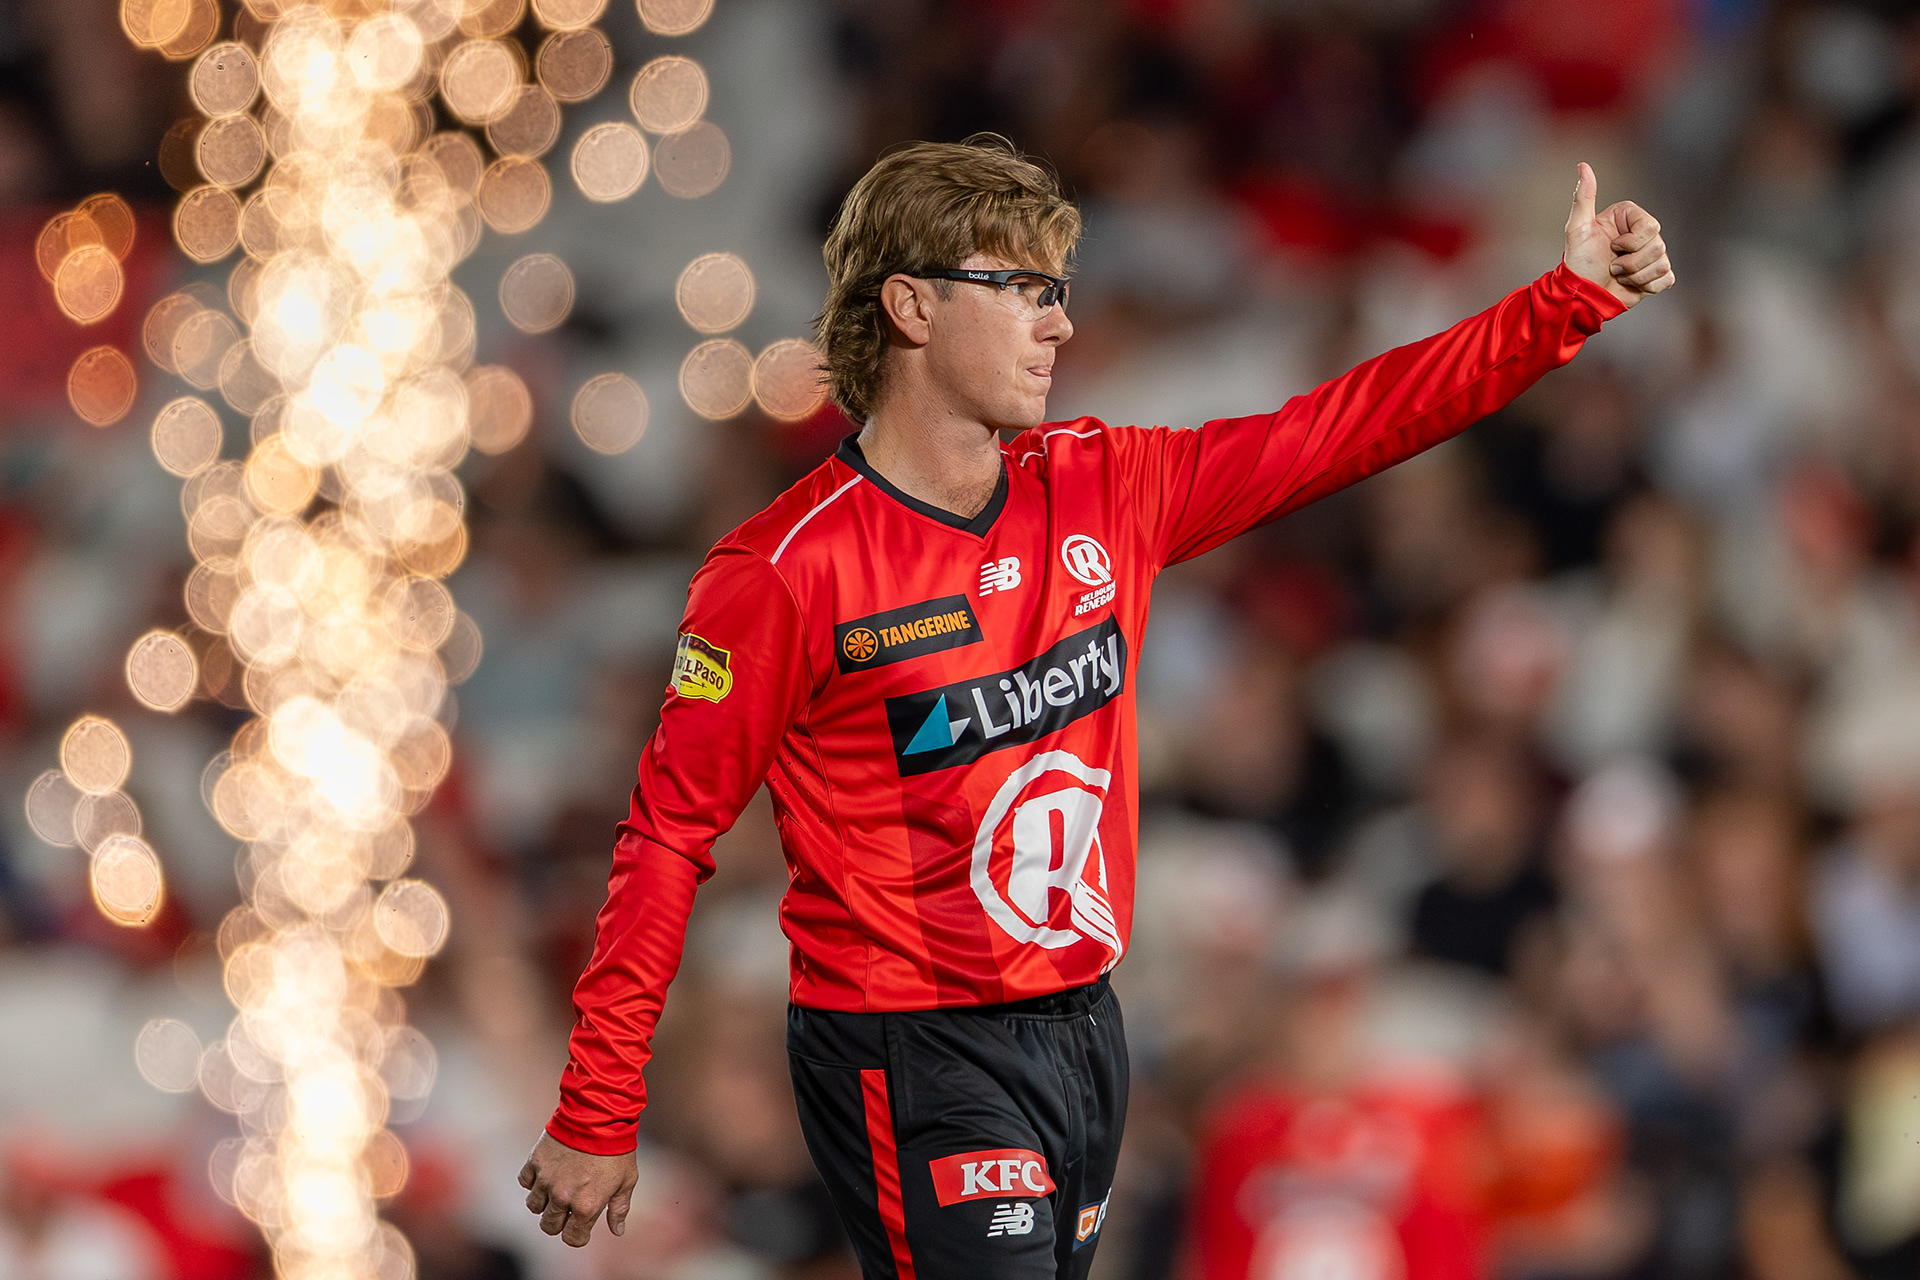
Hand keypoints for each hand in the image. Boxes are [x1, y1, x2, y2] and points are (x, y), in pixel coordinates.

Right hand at [518, 1131, 638, 1247]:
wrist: (599, 1115)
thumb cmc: (618, 1148)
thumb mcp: (627, 1180)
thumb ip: (619, 1208)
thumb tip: (617, 1230)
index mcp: (586, 1206)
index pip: (572, 1238)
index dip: (578, 1236)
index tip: (581, 1227)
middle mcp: (562, 1197)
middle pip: (549, 1226)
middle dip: (559, 1221)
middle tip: (568, 1207)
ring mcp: (546, 1180)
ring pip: (534, 1206)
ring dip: (544, 1202)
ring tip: (557, 1188)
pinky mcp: (535, 1162)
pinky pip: (525, 1182)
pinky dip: (533, 1181)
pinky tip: (547, 1173)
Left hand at [1563, 162, 1673, 307]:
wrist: (1583, 295)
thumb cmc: (1578, 262)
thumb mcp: (1577, 228)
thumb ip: (1583, 197)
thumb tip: (1583, 165)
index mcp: (1629, 218)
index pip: (1650, 226)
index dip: (1632, 242)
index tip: (1612, 246)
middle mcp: (1643, 234)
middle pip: (1658, 246)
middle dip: (1631, 262)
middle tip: (1612, 265)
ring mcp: (1652, 255)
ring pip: (1662, 263)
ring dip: (1635, 276)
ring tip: (1618, 275)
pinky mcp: (1657, 275)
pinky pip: (1666, 279)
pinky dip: (1647, 286)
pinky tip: (1630, 285)